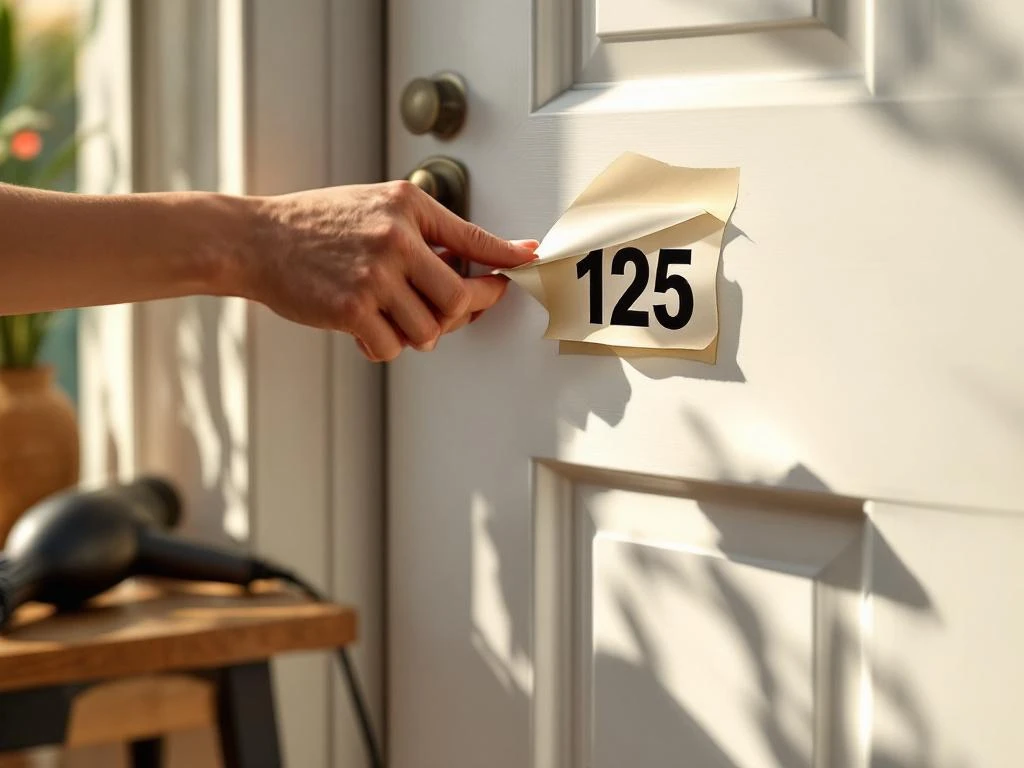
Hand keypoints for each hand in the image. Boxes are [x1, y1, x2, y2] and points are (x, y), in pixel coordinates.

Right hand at [243, 180, 536, 360]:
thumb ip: (422, 230)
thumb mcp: (375, 206)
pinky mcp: (352, 308)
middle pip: (460, 298)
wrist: (255, 239)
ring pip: (428, 329)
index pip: (473, 238)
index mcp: (407, 206)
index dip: (506, 258)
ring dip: (417, 334)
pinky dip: (382, 347)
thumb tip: (471, 262)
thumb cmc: (316, 225)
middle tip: (457, 316)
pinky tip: (364, 330)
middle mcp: (396, 237)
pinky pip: (392, 347)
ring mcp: (375, 274)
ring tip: (393, 318)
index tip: (529, 265)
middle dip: (464, 315)